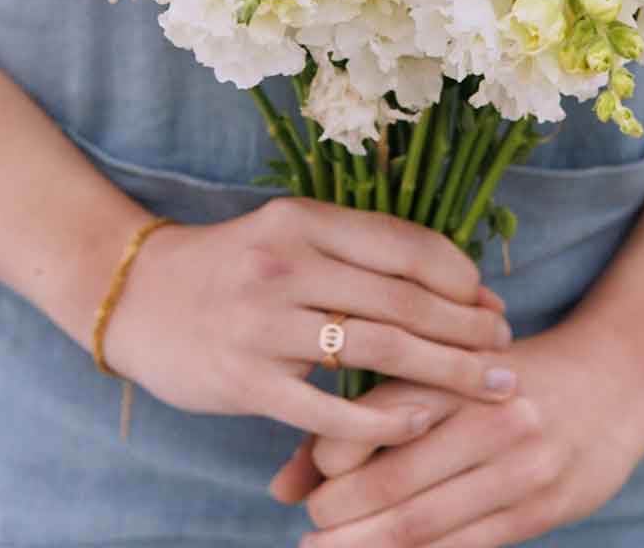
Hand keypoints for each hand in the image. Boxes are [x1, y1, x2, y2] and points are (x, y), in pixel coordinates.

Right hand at [101, 196, 518, 445]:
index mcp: (304, 219)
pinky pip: (329, 406)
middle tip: (508, 351)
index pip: (405, 245)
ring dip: (445, 372)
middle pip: (404, 299)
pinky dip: (383, 418)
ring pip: (378, 349)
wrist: (135, 295)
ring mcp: (264, 323)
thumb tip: (450, 279)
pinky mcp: (247, 379)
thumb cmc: (232, 266)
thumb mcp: (290, 235)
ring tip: (489, 387)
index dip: (460, 277)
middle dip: (468, 329)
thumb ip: (357, 252)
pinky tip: (419, 423)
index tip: (492, 303)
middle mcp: (287, 264)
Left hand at [268, 311, 643, 546]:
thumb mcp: (447, 373)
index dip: (324, 459)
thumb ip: (370, 413)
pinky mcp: (541, 510)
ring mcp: (518, 468)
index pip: (371, 419)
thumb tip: (280, 485)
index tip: (300, 483)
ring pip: (422, 525)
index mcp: (455, 370)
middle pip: (390, 482)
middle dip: (337, 518)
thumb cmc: (512, 373)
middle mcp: (485, 416)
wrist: (617, 375)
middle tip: (307, 532)